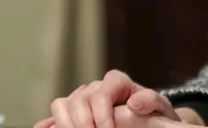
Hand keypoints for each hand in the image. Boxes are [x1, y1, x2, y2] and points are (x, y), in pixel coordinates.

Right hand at [34, 69, 180, 127]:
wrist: (149, 120)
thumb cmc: (154, 114)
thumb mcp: (159, 107)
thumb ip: (151, 100)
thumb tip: (134, 101)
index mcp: (117, 82)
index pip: (100, 94)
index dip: (102, 115)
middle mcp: (95, 88)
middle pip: (78, 100)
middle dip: (83, 123)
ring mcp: (81, 101)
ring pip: (62, 105)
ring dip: (66, 124)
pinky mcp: (72, 115)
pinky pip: (52, 117)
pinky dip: (48, 125)